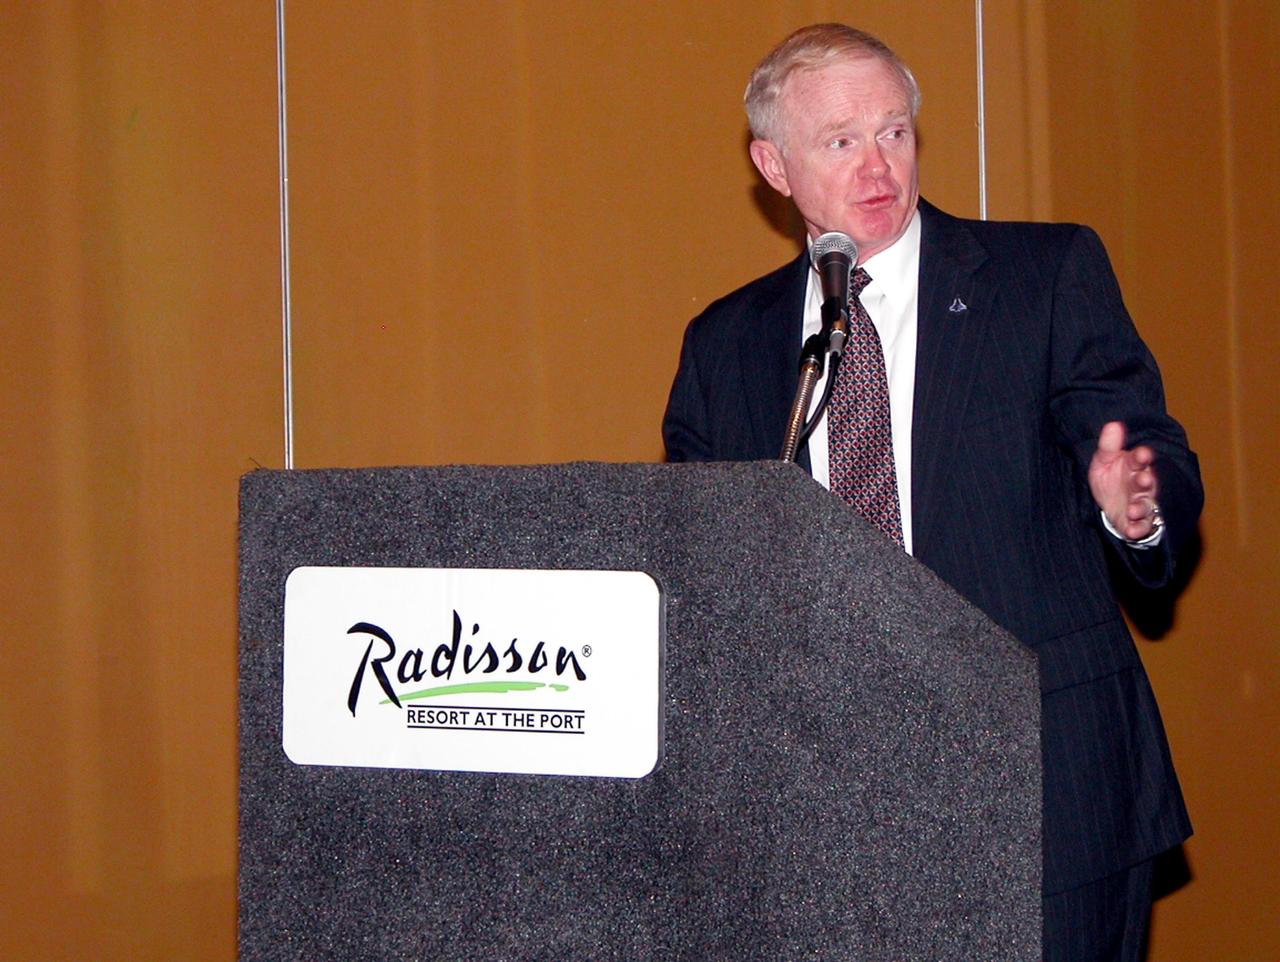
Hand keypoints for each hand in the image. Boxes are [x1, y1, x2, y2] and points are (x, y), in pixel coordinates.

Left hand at [1089, 421, 1160, 539]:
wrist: (1107, 503)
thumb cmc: (1111, 477)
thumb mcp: (1104, 460)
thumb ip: (1108, 445)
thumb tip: (1113, 425)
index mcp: (1134, 466)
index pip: (1140, 459)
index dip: (1142, 457)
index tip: (1142, 454)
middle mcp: (1141, 485)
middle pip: (1147, 482)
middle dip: (1145, 481)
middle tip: (1143, 479)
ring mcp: (1141, 504)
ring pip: (1146, 505)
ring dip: (1141, 507)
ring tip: (1134, 510)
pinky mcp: (1136, 522)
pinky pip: (1141, 527)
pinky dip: (1138, 529)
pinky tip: (1132, 530)